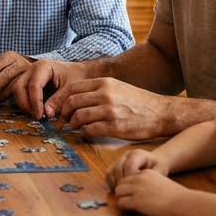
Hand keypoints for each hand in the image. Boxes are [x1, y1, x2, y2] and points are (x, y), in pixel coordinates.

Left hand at [0, 51, 32, 102]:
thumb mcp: (1, 69)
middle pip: (6, 74)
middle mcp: (20, 61)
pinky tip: (6, 100)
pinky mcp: (34, 81)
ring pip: (15, 82)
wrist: (36, 72)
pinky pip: (23, 89)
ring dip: (3, 92)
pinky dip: (13, 96)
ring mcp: (29, 71)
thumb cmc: (10, 72)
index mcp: (10, 56)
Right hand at [11, 58, 83, 117]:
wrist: (80, 72)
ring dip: (24, 104)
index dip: (35, 102)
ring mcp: (28, 74)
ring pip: (17, 90)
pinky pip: (20, 92)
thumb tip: (46, 114)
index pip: (34, 85)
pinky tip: (35, 111)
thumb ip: (58, 101)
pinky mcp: (28, 82)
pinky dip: (25, 103)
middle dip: (25, 104)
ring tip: (36, 114)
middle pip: (19, 86)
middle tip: (36, 116)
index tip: (40, 116)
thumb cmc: (77, 78)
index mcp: (44, 66)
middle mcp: (32, 69)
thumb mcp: (71, 90)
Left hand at [51, 77, 171, 139]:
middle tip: (63, 119)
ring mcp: (110, 110)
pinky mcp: (115, 126)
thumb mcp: (117, 87)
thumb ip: (96, 90)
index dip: (58, 99)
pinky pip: (89, 130)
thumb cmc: (137, 101)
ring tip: (74, 126)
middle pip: (71, 102)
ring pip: (78, 116)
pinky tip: (87, 132)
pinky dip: (84, 132)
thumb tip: (73, 99)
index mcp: (104, 82)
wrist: (161, 113)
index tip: (55, 108)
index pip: (71, 88)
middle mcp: (105, 94)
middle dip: (62, 112)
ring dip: (72, 124)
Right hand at [106, 148, 167, 190]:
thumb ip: (151, 177)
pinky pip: (108, 174)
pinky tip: (118, 191)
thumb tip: (141, 187)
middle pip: (118, 169)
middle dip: (122, 183)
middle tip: (128, 193)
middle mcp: (126, 155)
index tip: (137, 188)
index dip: (131, 178)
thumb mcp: (160, 170)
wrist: (155, 161)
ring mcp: (119, 159)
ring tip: (123, 193)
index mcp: (137, 154)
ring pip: (111, 172)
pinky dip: (111, 183)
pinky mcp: (114, 164)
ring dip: (115, 184)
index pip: (129, 166)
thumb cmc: (159, 166)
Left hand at [112, 169, 187, 215]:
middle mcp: (139, 178)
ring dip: (122, 199)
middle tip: (128, 200)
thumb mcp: (161, 182)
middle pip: (120, 183)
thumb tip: (143, 192)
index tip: (133, 194)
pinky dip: (124, 207)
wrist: (182, 202)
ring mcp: (137, 189)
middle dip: (123, 192)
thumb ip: (150, 183)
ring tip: (130, 205)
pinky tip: (132, 210)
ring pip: (118, 192)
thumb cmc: (176, 196)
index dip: (129, 186)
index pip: (128, 176)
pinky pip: (121, 202)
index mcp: (146, 172)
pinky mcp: (136, 201)